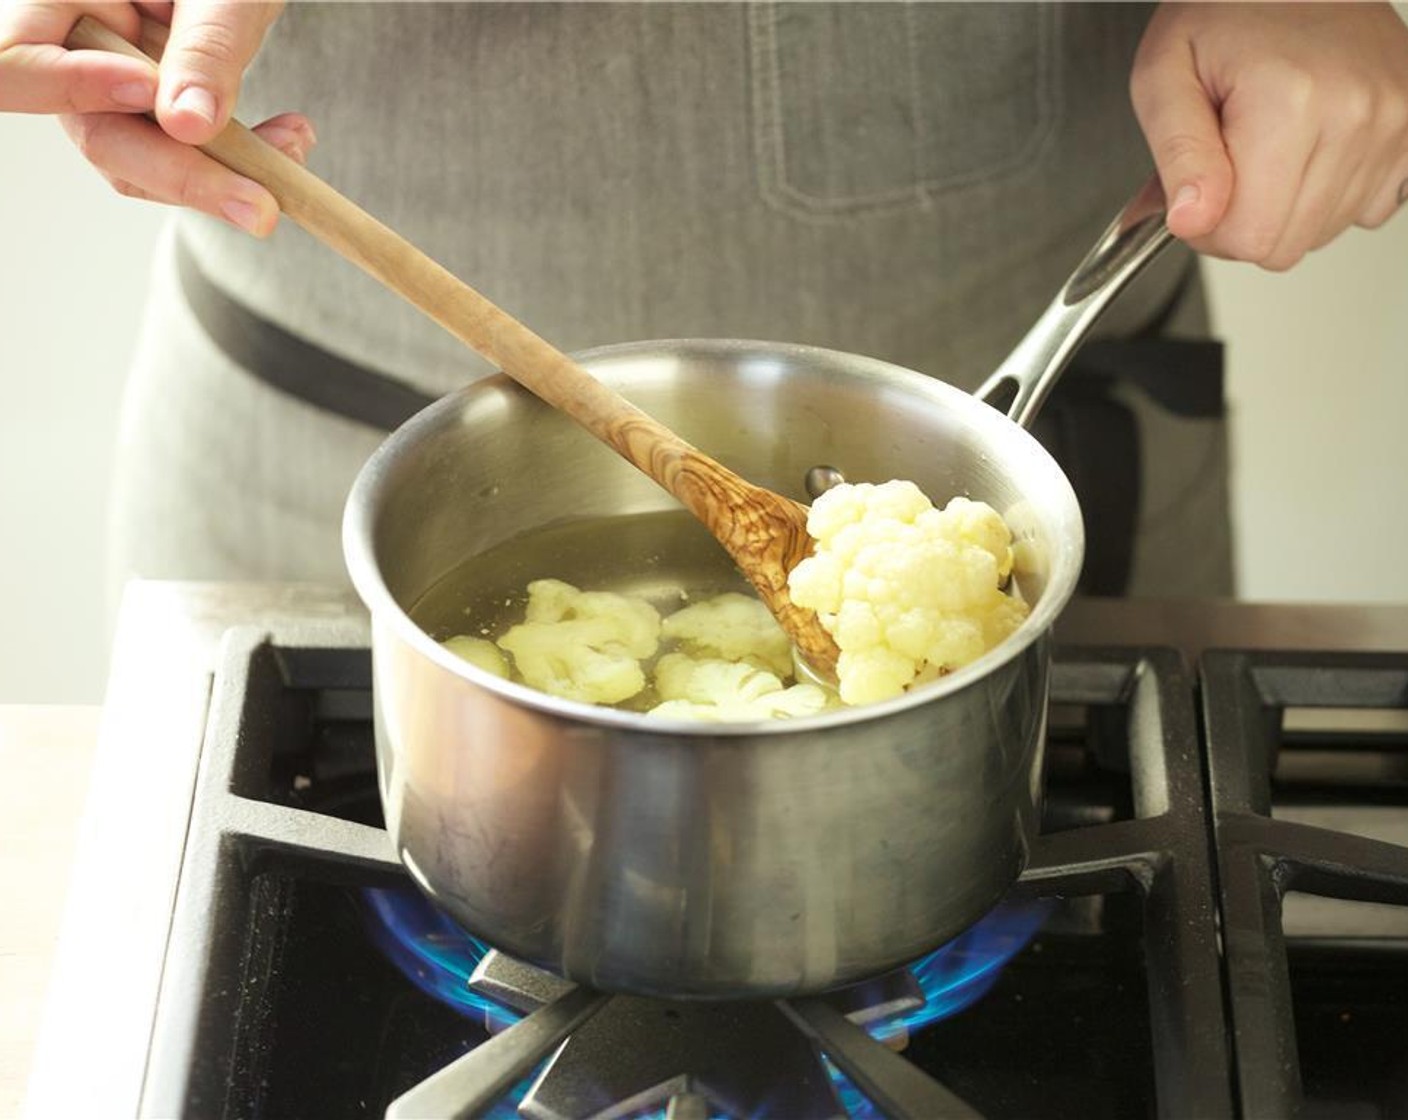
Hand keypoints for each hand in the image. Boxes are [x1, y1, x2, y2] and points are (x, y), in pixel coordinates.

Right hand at [0, 1, 313, 235]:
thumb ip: (205, 48)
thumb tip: (190, 127)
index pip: (18, 59)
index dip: (76, 90)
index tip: (163, 107)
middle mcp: (72, 49)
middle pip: (100, 135)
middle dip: (185, 178)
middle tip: (263, 209)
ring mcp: (107, 90)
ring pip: (143, 165)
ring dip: (224, 177)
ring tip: (293, 148)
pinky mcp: (149, 117)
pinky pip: (180, 160)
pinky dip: (238, 164)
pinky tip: (291, 140)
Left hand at [1131, 2, 1407, 269]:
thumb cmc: (1223, 16)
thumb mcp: (1164, 78)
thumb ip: (1177, 157)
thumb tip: (1192, 221)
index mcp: (1289, 101)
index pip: (1250, 237)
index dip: (1209, 230)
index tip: (1199, 191)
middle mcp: (1356, 112)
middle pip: (1288, 246)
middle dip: (1245, 222)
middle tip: (1227, 168)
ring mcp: (1395, 121)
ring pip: (1325, 233)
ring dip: (1287, 206)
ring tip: (1268, 146)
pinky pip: (1369, 210)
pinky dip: (1330, 194)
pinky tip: (1307, 150)